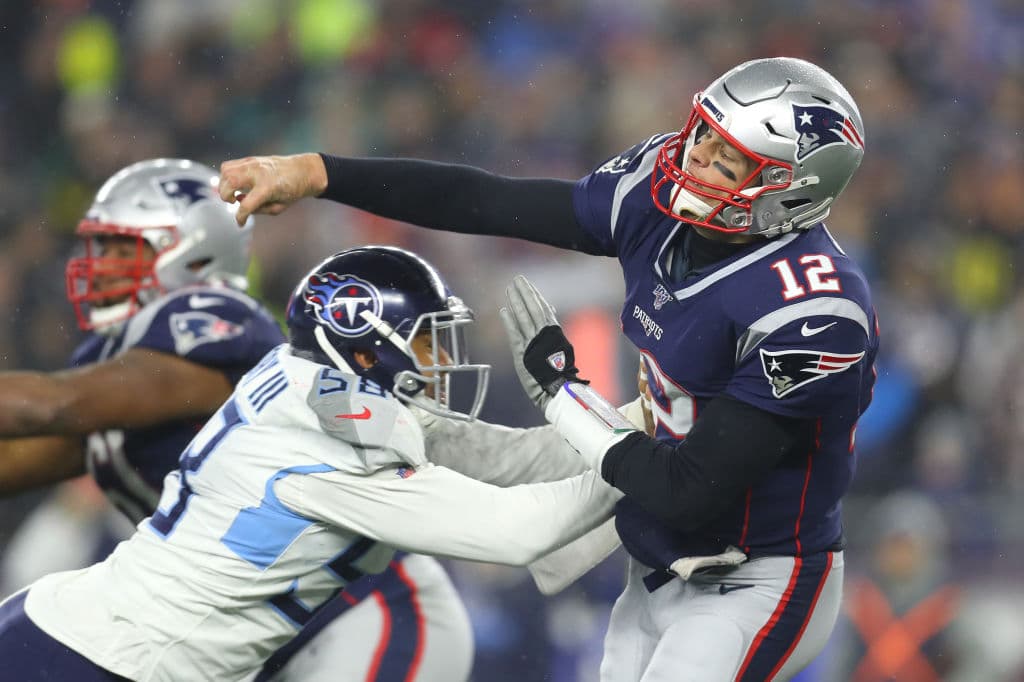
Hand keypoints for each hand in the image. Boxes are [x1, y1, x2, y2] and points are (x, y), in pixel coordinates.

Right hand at [218, 153, 327, 225]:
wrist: (302, 171)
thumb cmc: (292, 190)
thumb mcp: (279, 206)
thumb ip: (259, 209)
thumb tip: (240, 203)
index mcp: (268, 187)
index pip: (247, 205)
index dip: (240, 217)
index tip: (240, 223)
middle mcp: (258, 173)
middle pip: (230, 183)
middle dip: (226, 196)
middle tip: (233, 202)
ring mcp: (253, 164)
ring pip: (226, 171)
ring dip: (224, 185)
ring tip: (234, 192)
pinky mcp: (250, 159)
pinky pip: (229, 165)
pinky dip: (226, 176)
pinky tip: (235, 184)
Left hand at [499, 275, 586, 410]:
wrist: (559, 391)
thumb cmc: (560, 372)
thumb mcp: (560, 346)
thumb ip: (553, 327)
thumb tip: (550, 308)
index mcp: (554, 334)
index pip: (543, 310)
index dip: (535, 296)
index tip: (528, 285)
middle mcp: (544, 336)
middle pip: (533, 309)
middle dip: (525, 293)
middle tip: (517, 279)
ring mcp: (533, 344)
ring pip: (524, 317)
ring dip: (516, 301)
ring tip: (510, 289)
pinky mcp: (523, 354)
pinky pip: (515, 334)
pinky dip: (509, 321)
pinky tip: (503, 310)